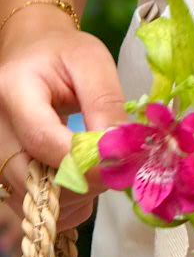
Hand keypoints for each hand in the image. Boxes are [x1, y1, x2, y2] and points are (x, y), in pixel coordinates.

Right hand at [0, 10, 116, 229]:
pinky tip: (82, 182)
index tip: (119, 166)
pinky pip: (27, 203)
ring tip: (99, 170)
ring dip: (72, 196)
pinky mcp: (2, 168)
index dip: (83, 161)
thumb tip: (119, 149)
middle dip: (79, 184)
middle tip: (115, 172)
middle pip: (28, 177)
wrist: (35, 52)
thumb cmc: (63, 53)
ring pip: (27, 197)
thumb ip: (105, 103)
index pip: (42, 140)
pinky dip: (60, 203)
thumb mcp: (92, 62)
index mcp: (12, 90)